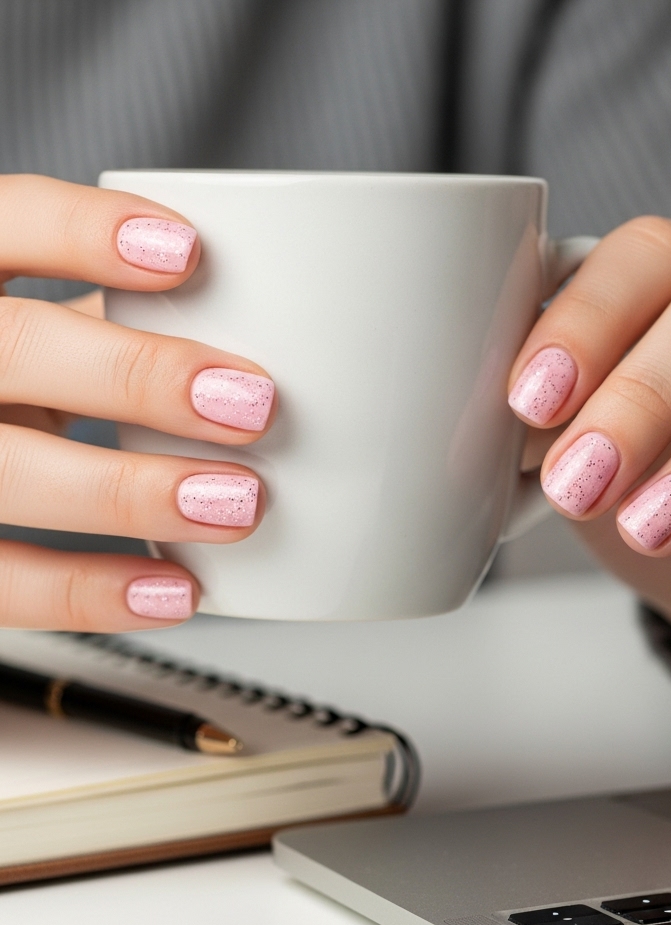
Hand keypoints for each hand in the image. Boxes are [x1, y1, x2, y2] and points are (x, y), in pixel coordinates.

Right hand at [0, 174, 274, 630]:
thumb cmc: (22, 384)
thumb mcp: (54, 332)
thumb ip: (124, 322)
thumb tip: (283, 338)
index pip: (3, 226)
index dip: (80, 232)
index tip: (190, 252)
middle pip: (16, 350)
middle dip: (139, 375)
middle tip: (252, 405)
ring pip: (8, 475)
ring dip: (133, 491)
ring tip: (238, 503)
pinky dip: (90, 592)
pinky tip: (177, 590)